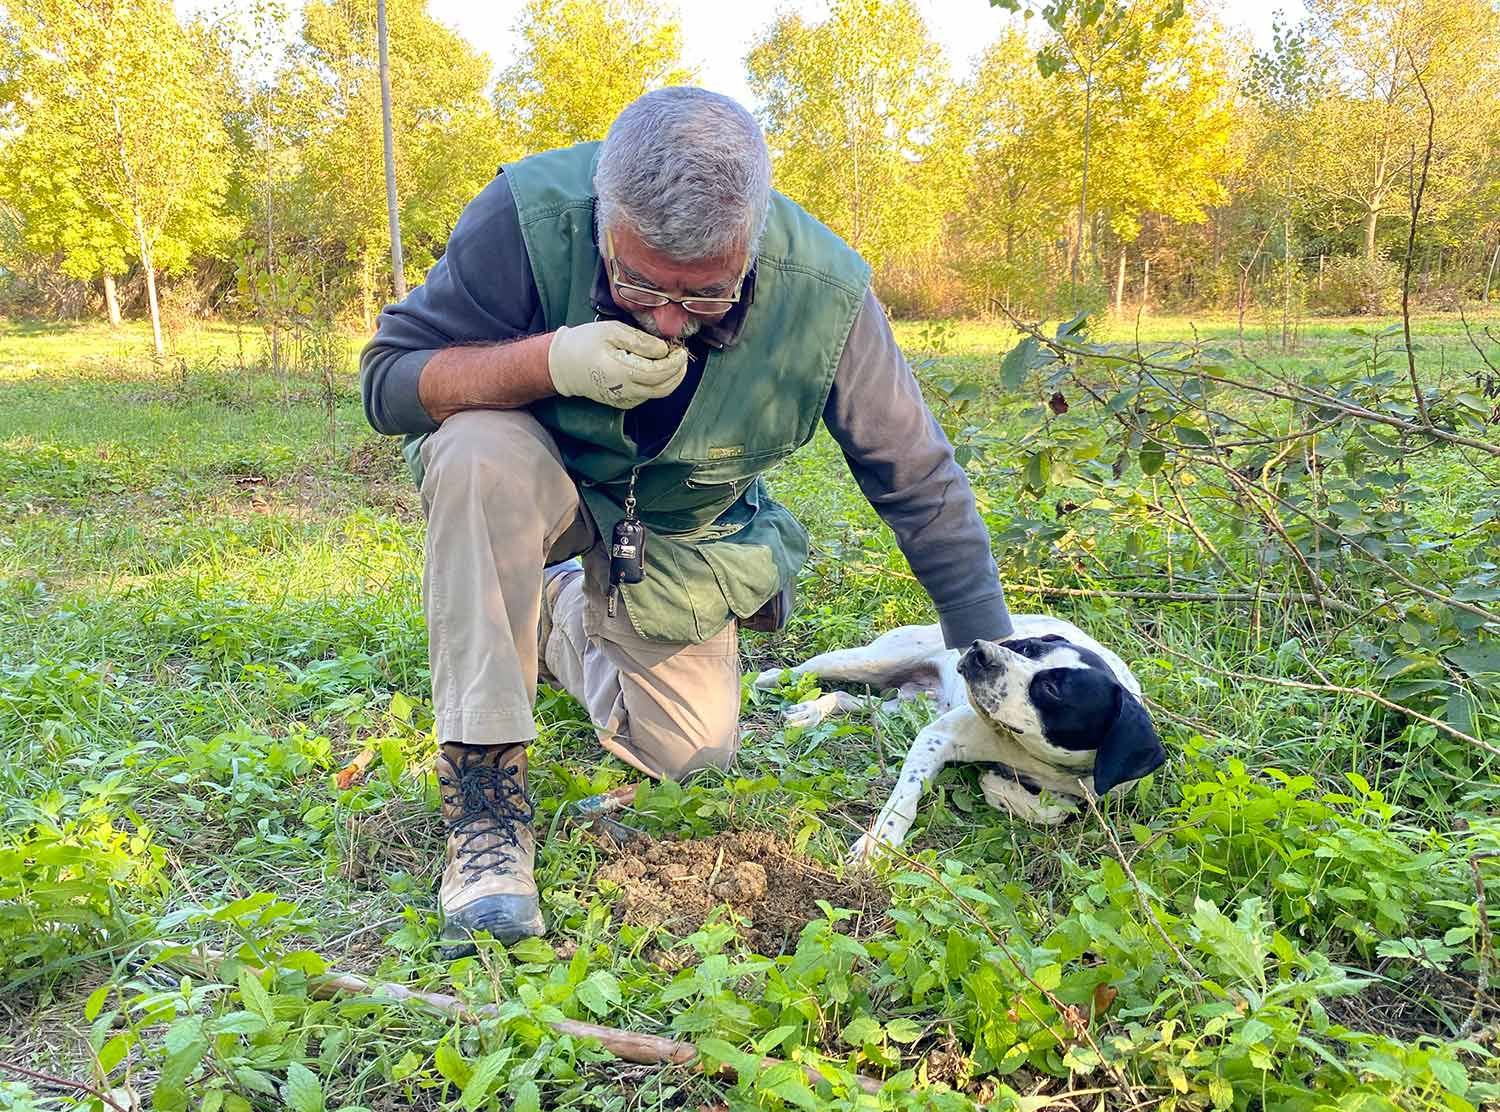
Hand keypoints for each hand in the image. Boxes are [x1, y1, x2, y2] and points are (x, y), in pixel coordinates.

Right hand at [547, 321, 688, 408]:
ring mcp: (624, 400)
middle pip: (664, 388)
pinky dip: (657, 384)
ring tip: (671, 360)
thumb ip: (639, 341)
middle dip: (678, 373)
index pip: (659, 373)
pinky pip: (647, 395)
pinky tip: (655, 369)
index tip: (681, 350)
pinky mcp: (622, 403)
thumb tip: (663, 350)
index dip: (675, 363)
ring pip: (657, 394)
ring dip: (670, 378)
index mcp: (622, 372)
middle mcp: (625, 391)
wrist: (562, 366)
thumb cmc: (584, 344)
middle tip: (682, 356)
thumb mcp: (611, 331)